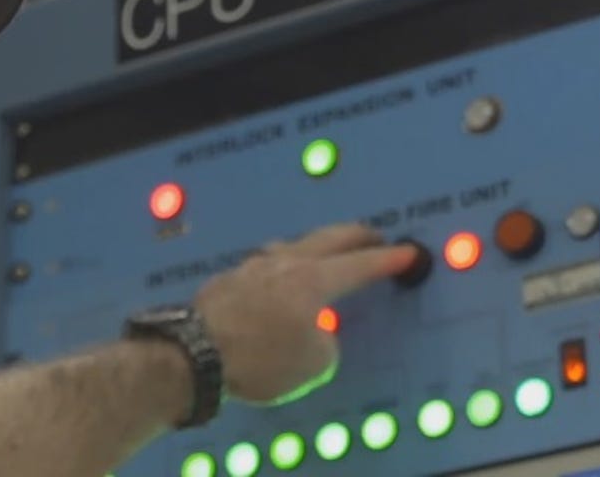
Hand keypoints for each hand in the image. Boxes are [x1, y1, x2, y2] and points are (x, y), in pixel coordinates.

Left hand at [193, 224, 415, 404]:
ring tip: (323, 252)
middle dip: (354, 235)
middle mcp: (284, 263)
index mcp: (312, 280)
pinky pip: (265, 265)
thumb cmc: (259, 359)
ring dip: (314, 246)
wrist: (193, 354)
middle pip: (327, 239)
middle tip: (371, 236)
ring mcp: (252, 267)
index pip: (359, 265)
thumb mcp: (313, 364)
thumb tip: (315, 330)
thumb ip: (325, 341)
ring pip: (292, 246)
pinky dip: (283, 266)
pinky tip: (278, 277)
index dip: (386, 259)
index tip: (406, 251)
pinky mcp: (228, 279)